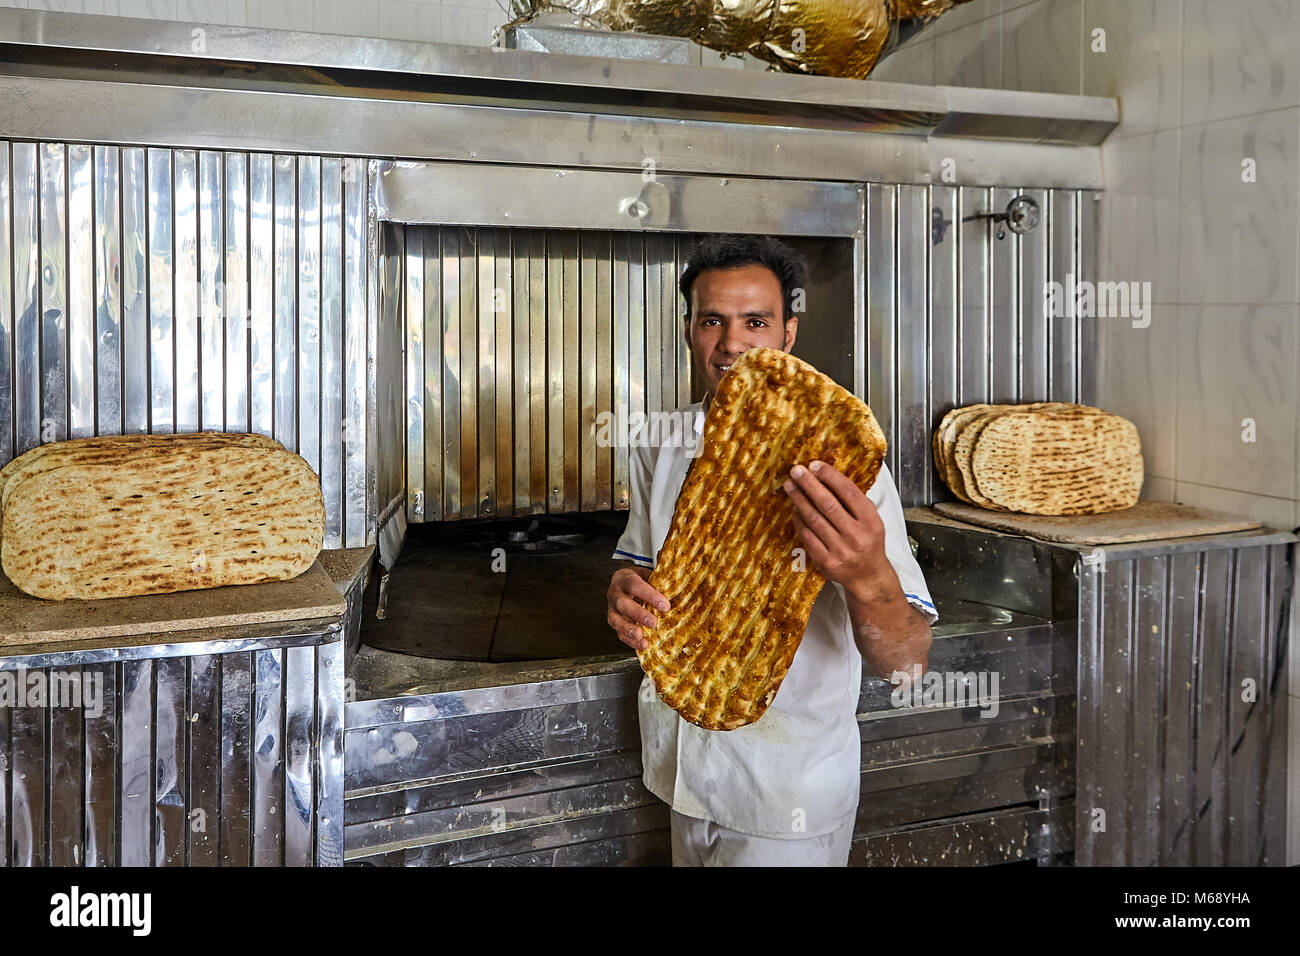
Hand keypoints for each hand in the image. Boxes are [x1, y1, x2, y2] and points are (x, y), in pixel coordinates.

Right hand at [607, 566, 670, 651]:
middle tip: (654, 623)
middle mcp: (615, 593)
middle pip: (623, 604)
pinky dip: (630, 641)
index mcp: (624, 578)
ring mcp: (612, 608)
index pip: (634, 585)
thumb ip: (660, 581)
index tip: (665, 605)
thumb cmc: (641, 579)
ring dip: (629, 629)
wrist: (625, 582)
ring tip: (641, 636)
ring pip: (615, 620)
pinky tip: (642, 644)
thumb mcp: (649, 575)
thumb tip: (682, 590)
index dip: (649, 595)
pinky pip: (619, 633)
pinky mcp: (614, 622)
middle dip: (639, 614)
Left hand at [782, 460, 894, 600]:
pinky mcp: (826, 561)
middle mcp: (856, 536)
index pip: (849, 493)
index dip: (830, 477)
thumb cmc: (869, 543)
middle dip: (809, 485)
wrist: (869, 577)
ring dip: (799, 500)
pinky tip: (794, 509)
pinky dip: (799, 520)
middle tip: (796, 471)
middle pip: (828, 504)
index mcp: (871, 522)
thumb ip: (856, 503)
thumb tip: (828, 477)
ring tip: (790, 486)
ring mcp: (840, 550)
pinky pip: (807, 536)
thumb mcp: (872, 521)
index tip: (815, 465)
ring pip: (815, 519)